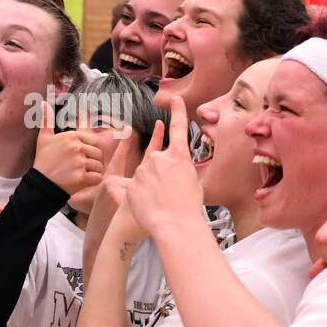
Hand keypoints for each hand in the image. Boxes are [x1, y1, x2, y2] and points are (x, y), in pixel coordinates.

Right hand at [32, 101, 103, 194]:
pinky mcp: (82, 177)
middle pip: (98, 154)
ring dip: (93, 172)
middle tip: (80, 168)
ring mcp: (80, 162)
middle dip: (92, 161)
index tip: (79, 157)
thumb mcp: (43, 138)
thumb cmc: (43, 161)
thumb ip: (46, 120)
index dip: (89, 150)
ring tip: (80, 174)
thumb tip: (43, 102)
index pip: (93, 141)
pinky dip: (92, 181)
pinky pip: (97, 177)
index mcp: (71, 136)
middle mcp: (77, 147)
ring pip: (99, 165)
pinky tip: (82, 181)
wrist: (40, 184)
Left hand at [125, 96, 201, 237]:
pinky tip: (150, 207)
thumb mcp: (195, 184)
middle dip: (162, 174)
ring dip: (151, 186)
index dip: (176, 112)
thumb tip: (178, 172)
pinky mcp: (131, 184)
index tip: (173, 100)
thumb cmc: (189, 208)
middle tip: (171, 193)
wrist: (175, 226)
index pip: (178, 128)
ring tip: (162, 203)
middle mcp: (160, 158)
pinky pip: (136, 188)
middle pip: (158, 160)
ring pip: (145, 175)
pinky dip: (142, 196)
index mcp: (180, 157)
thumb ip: (183, 171)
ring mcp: (144, 170)